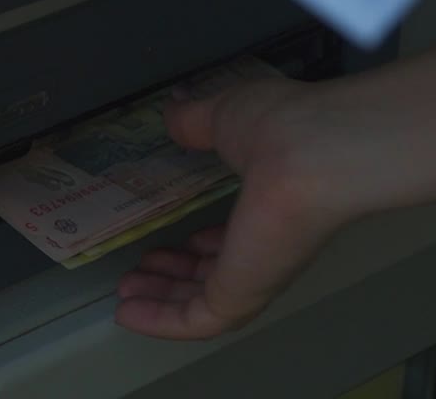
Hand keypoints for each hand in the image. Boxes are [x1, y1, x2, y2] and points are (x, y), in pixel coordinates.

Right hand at [114, 76, 368, 339]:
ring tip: (125, 289)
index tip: (173, 242)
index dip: (203, 245)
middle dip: (175, 275)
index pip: (236, 240)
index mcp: (271, 208)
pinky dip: (159, 322)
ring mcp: (255, 276)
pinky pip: (194, 321)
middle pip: (215, 275)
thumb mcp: (225, 115)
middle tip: (140, 269)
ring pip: (203, 302)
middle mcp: (267, 248)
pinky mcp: (239, 298)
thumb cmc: (279, 129)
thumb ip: (196, 121)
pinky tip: (124, 314)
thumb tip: (173, 112)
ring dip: (161, 299)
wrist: (310, 156)